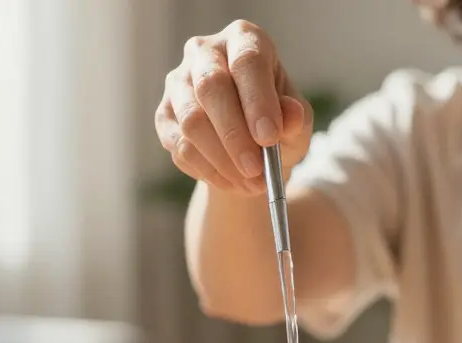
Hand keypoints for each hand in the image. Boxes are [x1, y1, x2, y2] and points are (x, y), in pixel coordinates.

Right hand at [154, 20, 313, 196]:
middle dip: (235, 135)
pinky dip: (208, 171)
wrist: (249, 142)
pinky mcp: (164, 114)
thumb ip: (296, 118)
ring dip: (222, 160)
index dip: (257, 100)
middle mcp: (205, 52)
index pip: (246, 61)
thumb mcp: (296, 121)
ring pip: (191, 121)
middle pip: (211, 87)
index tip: (269, 137)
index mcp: (244, 39)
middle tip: (256, 170)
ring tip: (251, 184)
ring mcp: (178, 82)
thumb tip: (290, 116)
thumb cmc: (276, 121)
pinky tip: (232, 182)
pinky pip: (180, 146)